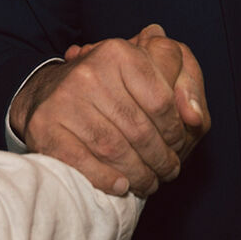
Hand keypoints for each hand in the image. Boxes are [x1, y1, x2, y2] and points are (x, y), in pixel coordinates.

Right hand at [12, 24, 209, 196]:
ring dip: (139, 174)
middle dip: (160, 159)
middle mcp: (89, 73)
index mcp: (118, 54)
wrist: (46, 95)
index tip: (178, 146)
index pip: (161, 101)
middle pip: (139, 130)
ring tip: (149, 183)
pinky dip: (105, 179)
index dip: (175, 131)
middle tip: (168, 171)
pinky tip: (121, 186)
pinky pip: (81, 161)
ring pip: (114, 149)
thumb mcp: (145, 73)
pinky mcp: (45, 127)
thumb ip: (181, 86)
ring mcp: (64, 100)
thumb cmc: (108, 88)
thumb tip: (195, 117)